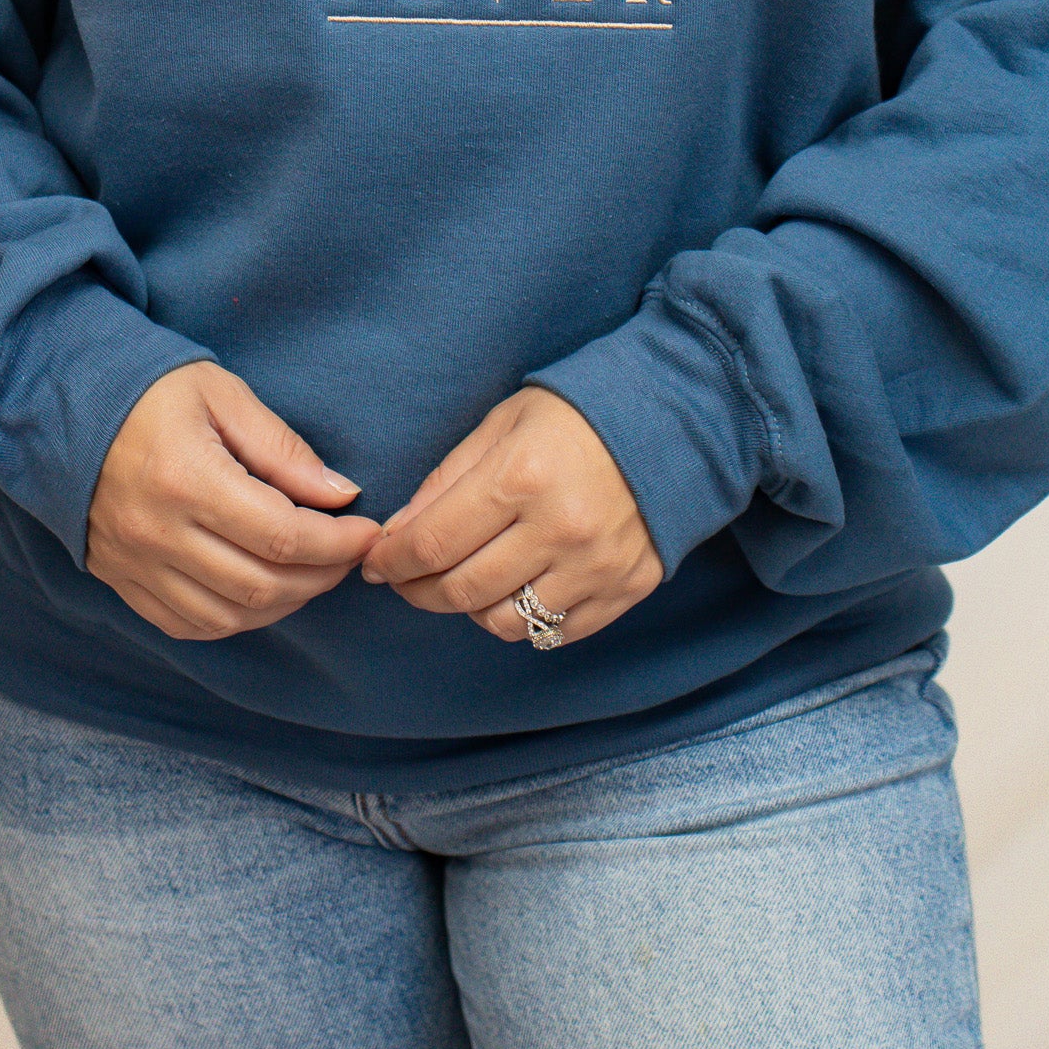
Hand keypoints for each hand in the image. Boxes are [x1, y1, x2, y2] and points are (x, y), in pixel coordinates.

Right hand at [87, 361, 379, 640]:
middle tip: (348, 553)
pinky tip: (260, 592)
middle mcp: (158, 533)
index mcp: (187, 479)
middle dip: (321, 576)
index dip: (338, 542)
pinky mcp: (121, 581)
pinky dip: (234, 619)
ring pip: (228, 616)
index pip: (283, 536)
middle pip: (262, 586)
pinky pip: (186, 625)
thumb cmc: (149, 391)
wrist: (60, 407)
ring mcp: (135, 565)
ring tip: (312, 571)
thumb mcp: (223, 395)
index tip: (367, 530)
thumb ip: (283, 449)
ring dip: (284, 604)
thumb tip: (341, 494)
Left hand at [362, 387, 663, 644]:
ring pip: (504, 622)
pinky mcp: (626, 589)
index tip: (376, 564)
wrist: (672, 421)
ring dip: (471, 608)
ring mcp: (597, 566)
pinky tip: (516, 587)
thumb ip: (446, 481)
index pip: (432, 543)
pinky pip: (555, 632)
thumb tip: (397, 534)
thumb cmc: (575, 415)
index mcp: (521, 478)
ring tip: (467, 579)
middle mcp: (560, 529)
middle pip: (461, 590)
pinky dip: (526, 619)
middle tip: (406, 578)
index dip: (392, 561)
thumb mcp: (502, 425)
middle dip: (418, 589)